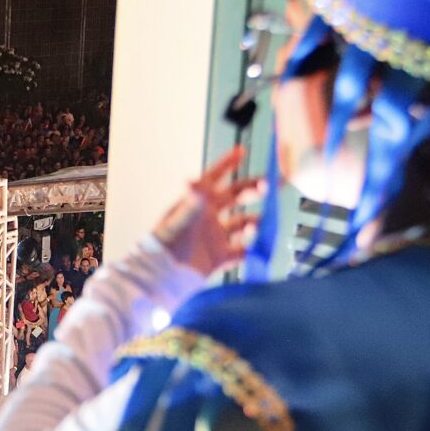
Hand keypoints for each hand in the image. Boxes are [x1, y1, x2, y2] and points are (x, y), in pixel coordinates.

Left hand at [151, 147, 262, 276]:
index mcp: (197, 204)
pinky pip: (243, 250)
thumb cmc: (163, 248)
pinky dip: (253, 248)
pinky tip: (260, 246)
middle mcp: (208, 218)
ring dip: (255, 221)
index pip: (214, 178)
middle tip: (268, 186)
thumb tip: (193, 181)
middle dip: (253, 189)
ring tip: (262, 222)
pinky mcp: (220, 257)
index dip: (227, 164)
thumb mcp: (178, 223)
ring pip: (243, 223)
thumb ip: (190, 204)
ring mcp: (215, 237)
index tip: (242, 151)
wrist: (161, 279)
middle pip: (235, 197)